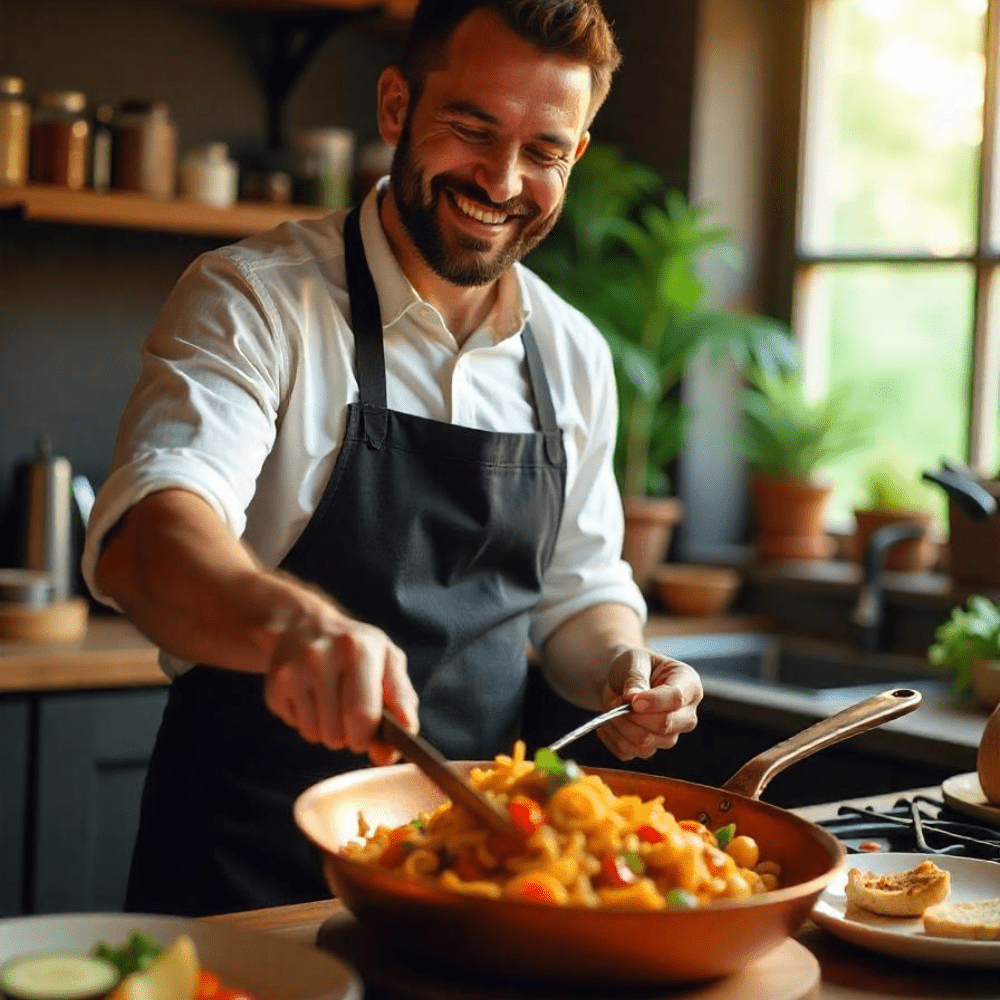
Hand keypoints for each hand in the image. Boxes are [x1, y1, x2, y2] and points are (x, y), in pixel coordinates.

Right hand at [256, 597, 418, 765]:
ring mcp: (293, 669)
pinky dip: (306, 722)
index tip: (369, 734)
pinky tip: (311, 697)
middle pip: (337, 732)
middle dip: (348, 737)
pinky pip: (295, 726)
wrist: (305, 625)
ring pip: (315, 733)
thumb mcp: (388, 662)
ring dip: (327, 730)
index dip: (368, 736)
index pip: (363, 715)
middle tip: (351, 717)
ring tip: (331, 703)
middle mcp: (322, 655)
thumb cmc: (357, 650)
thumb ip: (401, 701)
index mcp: (359, 649)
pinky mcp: (274, 683)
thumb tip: (396, 746)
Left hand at [597, 647, 702, 760]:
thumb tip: (633, 698)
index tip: (632, 700)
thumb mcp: (635, 660)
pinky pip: (629, 752)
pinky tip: (607, 723)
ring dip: (620, 726)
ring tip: (610, 708)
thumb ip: (635, 677)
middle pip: (665, 726)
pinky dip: (612, 738)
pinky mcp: (650, 747)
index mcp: (689, 685)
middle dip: (634, 716)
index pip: (677, 699)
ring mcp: (669, 735)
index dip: (653, 702)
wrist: (621, 679)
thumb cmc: (634, 665)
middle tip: (616, 702)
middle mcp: (686, 714)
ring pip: (647, 743)